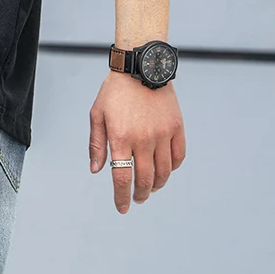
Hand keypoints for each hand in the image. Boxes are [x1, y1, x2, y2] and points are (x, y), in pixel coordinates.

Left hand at [88, 72, 186, 213]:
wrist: (141, 65)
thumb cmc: (115, 91)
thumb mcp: (97, 115)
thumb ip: (96, 145)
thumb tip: (96, 171)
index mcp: (120, 139)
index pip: (122, 179)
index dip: (122, 198)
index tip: (122, 208)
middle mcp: (143, 139)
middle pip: (144, 179)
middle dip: (139, 195)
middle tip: (137, 199)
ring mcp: (162, 133)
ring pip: (164, 172)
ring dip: (156, 185)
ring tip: (150, 189)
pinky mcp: (177, 127)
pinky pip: (178, 156)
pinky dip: (172, 168)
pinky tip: (165, 171)